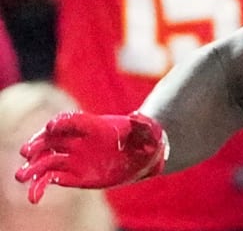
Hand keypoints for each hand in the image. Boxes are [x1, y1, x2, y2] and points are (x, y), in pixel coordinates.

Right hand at [15, 111, 165, 202]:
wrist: (145, 154)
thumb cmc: (148, 139)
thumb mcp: (149, 132)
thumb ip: (143, 125)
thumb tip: (137, 116)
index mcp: (95, 126)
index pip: (73, 120)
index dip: (62, 122)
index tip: (50, 128)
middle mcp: (79, 141)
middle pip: (52, 139)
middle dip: (38, 143)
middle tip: (26, 152)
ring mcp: (75, 158)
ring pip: (48, 160)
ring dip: (33, 167)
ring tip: (21, 176)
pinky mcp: (74, 175)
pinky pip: (52, 179)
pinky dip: (41, 187)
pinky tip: (34, 197)